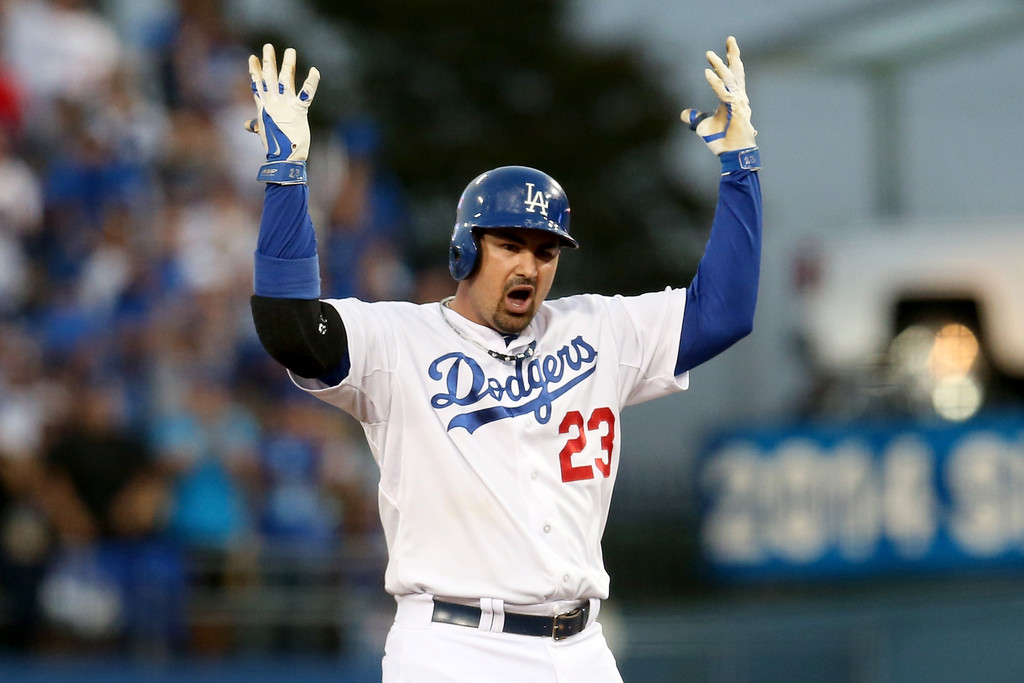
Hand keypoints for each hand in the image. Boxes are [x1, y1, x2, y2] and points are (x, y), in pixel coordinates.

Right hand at [246, 43, 320, 183]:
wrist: (284, 158)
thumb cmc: (275, 145)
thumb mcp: (263, 131)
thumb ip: (256, 124)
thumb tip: (247, 124)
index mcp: (263, 107)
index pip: (257, 84)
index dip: (254, 71)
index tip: (252, 57)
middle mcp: (273, 103)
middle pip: (269, 77)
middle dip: (268, 61)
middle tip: (268, 46)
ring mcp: (285, 105)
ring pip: (286, 79)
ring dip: (288, 64)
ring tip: (290, 50)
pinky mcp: (299, 111)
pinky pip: (307, 94)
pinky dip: (312, 82)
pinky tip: (315, 70)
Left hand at [681, 36, 756, 156]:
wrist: (732, 155)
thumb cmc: (722, 141)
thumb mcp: (703, 127)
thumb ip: (696, 118)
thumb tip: (684, 114)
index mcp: (734, 99)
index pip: (731, 76)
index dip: (727, 63)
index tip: (723, 50)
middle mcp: (739, 98)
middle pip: (736, 71)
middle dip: (732, 54)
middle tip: (729, 38)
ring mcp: (739, 103)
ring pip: (730, 78)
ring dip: (719, 65)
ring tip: (709, 54)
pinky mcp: (736, 110)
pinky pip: (724, 93)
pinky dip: (715, 83)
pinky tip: (707, 73)